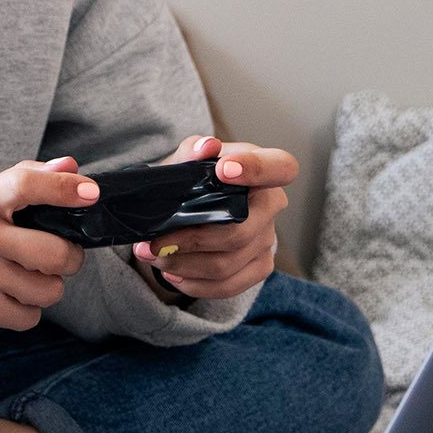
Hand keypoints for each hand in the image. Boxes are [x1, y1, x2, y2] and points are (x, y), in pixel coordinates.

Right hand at [0, 157, 96, 337]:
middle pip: (56, 251)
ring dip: (46, 287)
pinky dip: (24, 310)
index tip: (91, 192)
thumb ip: (19, 180)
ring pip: (49, 289)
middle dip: (69, 258)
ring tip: (22, 279)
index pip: (27, 184)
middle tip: (58, 257)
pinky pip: (30, 316)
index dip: (65, 189)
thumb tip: (71, 168)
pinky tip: (2, 298)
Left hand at [131, 135, 291, 300]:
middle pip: (240, 231)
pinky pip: (229, 285)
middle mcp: (272, 204)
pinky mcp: (260, 266)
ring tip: (152, 255)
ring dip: (182, 264)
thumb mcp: (187, 159)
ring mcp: (268, 239)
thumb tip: (205, 147)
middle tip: (153, 241)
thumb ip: (193, 151)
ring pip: (228, 263)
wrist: (188, 207)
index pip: (281, 167)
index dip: (256, 170)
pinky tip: (172, 273)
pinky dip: (195, 283)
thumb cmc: (192, 178)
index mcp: (262, 167)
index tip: (223, 171)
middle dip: (190, 240)